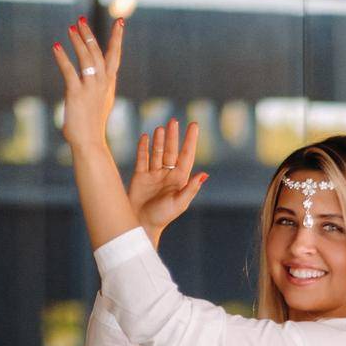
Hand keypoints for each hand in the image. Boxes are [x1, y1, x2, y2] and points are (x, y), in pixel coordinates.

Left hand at [51, 15, 121, 153]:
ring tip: (70, 28)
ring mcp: (90, 89)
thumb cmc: (92, 125)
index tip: (119, 22)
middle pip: (98, 53)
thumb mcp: (99, 101)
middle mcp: (102, 84)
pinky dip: (63, 58)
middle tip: (81, 20)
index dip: (117, 38)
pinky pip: (69, 71)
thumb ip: (99, 86)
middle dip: (90, 35)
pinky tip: (56, 47)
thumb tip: (94, 75)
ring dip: (78, 41)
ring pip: (86, 58)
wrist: (89, 143)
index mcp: (108, 85)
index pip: (114, 57)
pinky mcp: (76, 94)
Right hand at [128, 117, 208, 240]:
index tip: (194, 125)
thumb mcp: (179, 203)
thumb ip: (190, 188)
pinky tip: (146, 137)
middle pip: (171, 151)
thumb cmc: (162, 217)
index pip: (186, 156)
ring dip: (159, 140)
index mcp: (179, 180)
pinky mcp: (140, 177)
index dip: (190, 141)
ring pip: (157, 153)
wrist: (141, 225)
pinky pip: (142, 158)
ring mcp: (153, 175)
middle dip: (173, 136)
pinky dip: (144, 148)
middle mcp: (167, 175)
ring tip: (161, 128)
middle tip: (174, 121)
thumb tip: (204, 175)